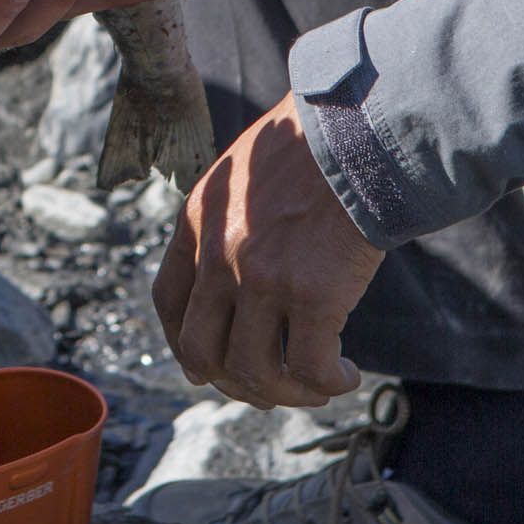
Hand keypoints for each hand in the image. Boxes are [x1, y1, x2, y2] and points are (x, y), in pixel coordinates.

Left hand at [152, 94, 385, 408]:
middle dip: (232, 382)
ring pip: (253, 372)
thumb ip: (230, 223)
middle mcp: (219, 256)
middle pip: (200, 351)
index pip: (168, 302)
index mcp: (197, 222)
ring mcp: (262, 279)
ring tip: (315, 384)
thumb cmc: (310, 147)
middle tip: (268, 387)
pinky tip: (345, 376)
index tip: (210, 364)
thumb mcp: (244, 176)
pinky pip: (309, 368)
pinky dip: (327, 384)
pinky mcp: (313, 296)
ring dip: (284, 393)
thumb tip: (240, 279)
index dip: (185, 344)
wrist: (355, 130)